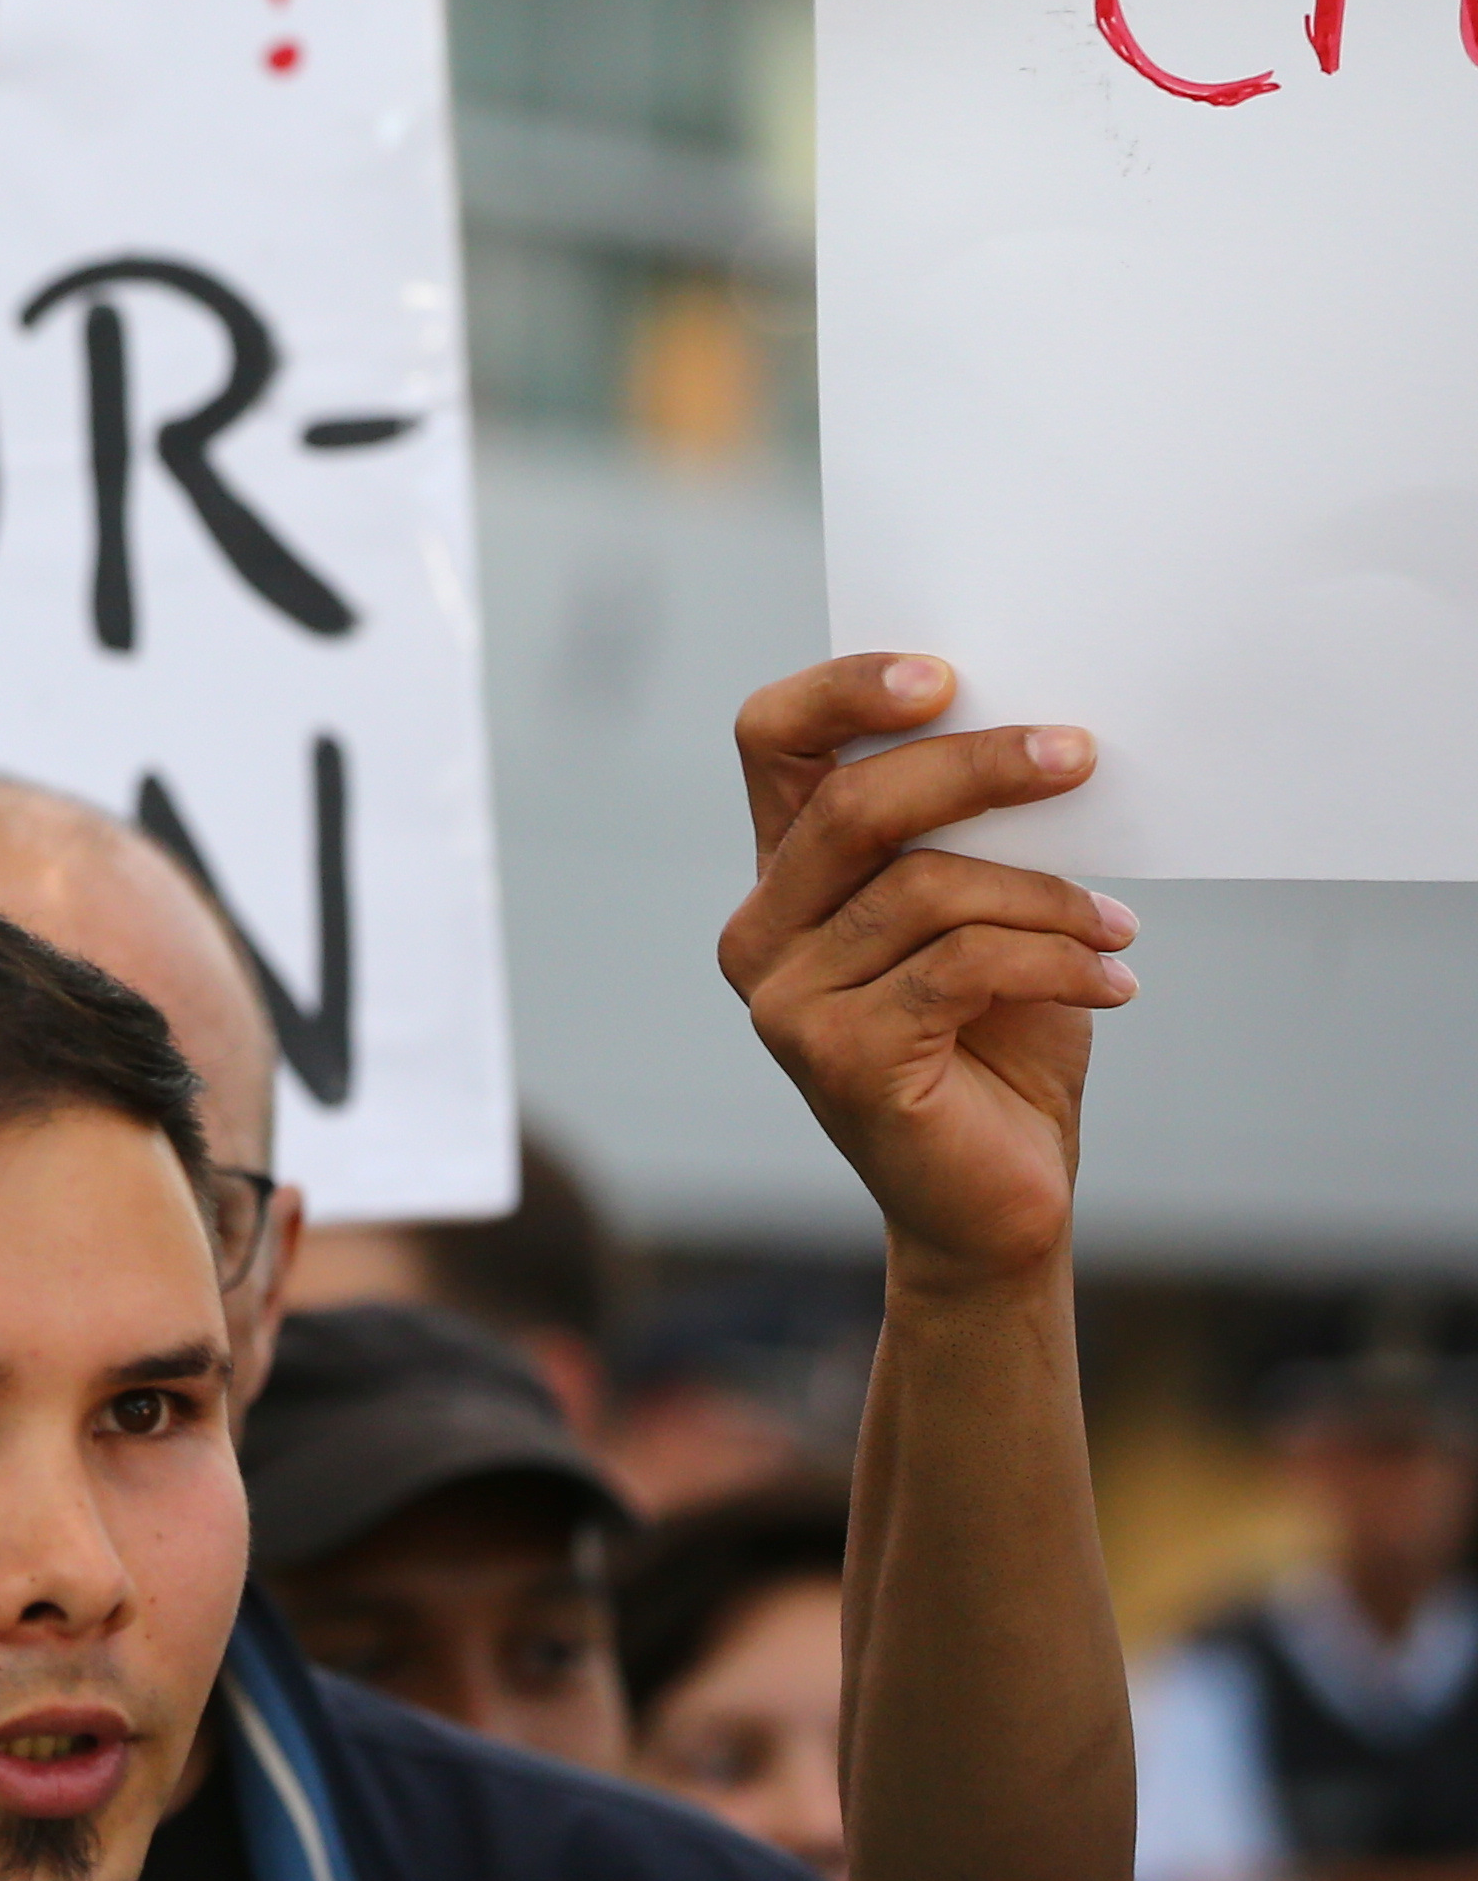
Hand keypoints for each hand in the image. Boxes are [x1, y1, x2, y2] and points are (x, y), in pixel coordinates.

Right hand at [715, 656, 1136, 1295]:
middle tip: (1080, 755)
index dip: (844, 688)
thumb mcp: (984, 920)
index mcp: (786, 879)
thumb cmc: (996, 1051)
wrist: (996, 1205)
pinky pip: (959, 967)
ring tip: (1118, 927)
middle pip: (855, 804)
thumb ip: (968, 843)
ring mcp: (786, 999)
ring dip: (1049, 896)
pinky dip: (1055, 960)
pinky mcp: (837, 1056)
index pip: (772, 741)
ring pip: (924, 889)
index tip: (947, 675)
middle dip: (979, 767)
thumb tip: (1039, 738)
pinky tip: (1114, 980)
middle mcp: (762, 931)